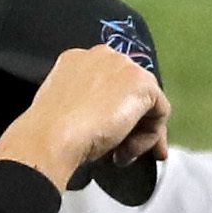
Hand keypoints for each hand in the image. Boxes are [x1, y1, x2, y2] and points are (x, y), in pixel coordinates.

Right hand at [0, 44, 174, 193]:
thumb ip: (87, 105)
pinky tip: (126, 151)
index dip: (116, 112)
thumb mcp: (68, 109)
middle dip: (135, 124)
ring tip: (121, 156)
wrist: (52, 134)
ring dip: (139, 134)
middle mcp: (103, 55)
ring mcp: (124, 66)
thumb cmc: (51, 130)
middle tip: (128, 152)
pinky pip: (160, 112)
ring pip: (148, 102)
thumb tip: (106, 122)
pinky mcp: (142, 83)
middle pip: (132, 90)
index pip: (110, 83)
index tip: (114, 137)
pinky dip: (149, 137)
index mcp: (78, 60)